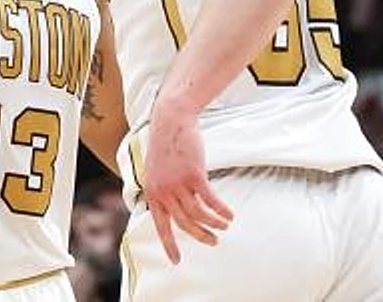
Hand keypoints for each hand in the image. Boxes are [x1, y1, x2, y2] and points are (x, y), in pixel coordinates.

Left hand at [142, 105, 232, 263]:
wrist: (170, 121)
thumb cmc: (166, 145)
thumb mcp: (156, 171)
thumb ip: (162, 190)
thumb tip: (172, 207)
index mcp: (153, 193)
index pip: (161, 226)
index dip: (169, 245)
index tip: (176, 261)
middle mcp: (164, 192)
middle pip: (185, 224)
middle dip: (200, 236)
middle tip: (214, 242)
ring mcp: (178, 184)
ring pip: (199, 214)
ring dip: (213, 224)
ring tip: (224, 226)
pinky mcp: (194, 175)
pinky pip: (210, 200)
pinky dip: (221, 210)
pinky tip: (230, 214)